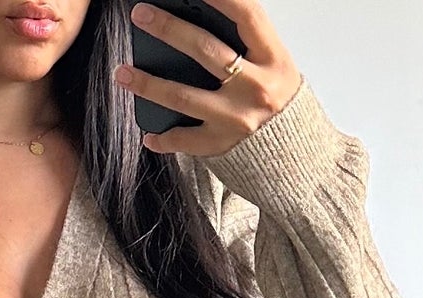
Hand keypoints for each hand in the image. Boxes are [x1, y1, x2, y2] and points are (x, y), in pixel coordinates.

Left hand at [116, 1, 302, 156]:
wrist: (300, 158)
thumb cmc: (281, 104)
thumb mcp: (274, 67)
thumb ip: (247, 46)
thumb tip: (201, 18)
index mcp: (273, 60)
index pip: (245, 15)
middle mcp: (255, 88)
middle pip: (205, 51)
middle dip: (169, 29)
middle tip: (140, 15)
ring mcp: (237, 119)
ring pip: (184, 97)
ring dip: (148, 83)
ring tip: (122, 73)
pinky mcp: (223, 146)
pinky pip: (185, 141)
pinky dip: (164, 139)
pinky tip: (148, 134)